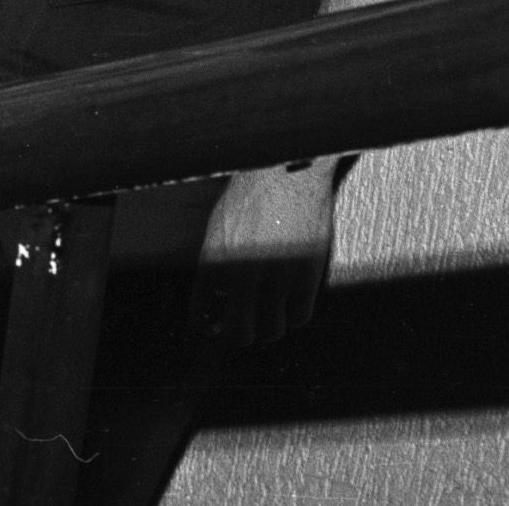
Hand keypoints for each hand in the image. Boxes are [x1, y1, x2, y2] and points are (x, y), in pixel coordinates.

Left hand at [192, 158, 340, 345]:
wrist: (285, 173)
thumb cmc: (250, 195)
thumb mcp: (219, 226)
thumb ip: (216, 262)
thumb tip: (214, 297)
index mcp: (214, 261)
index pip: (202, 314)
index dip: (208, 327)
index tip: (214, 328)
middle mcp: (242, 274)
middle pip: (239, 334)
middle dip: (241, 335)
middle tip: (246, 328)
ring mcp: (276, 276)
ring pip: (272, 330)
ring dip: (271, 325)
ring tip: (271, 312)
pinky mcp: (306, 274)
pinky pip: (300, 316)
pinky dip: (296, 313)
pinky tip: (293, 300)